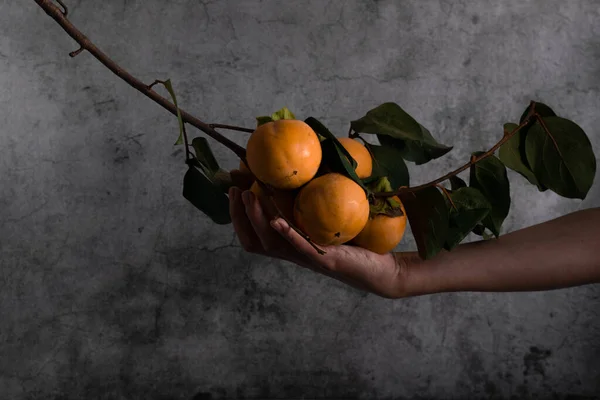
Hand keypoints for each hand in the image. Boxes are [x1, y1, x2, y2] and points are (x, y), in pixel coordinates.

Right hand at [228, 186, 416, 297]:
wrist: (381, 269)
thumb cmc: (355, 244)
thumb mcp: (328, 221)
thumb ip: (312, 205)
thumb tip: (306, 170)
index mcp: (291, 246)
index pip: (253, 235)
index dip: (239, 216)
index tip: (233, 190)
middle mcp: (294, 254)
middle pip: (254, 241)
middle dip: (240, 216)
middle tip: (235, 191)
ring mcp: (308, 258)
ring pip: (272, 244)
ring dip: (256, 219)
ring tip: (249, 196)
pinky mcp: (326, 259)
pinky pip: (302, 247)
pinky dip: (287, 234)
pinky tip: (276, 220)